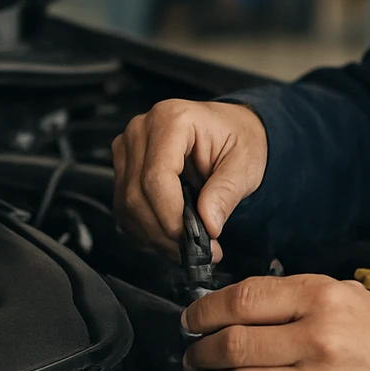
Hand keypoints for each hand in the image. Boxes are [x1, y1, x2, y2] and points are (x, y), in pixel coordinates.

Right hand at [110, 100, 267, 260]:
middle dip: (164, 231)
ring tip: (185, 245)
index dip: (170, 215)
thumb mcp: (245, 163)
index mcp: (172, 120)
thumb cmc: (237, 137)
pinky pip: (124, 207)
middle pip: (137, 194)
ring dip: (154, 235)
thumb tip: (208, 223)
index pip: (156, 177)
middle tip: (195, 249)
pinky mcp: (124, 167)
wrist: (230, 129)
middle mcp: (142, 130)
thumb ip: (226, 192)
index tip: (193, 238)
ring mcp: (129, 148)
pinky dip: (145, 229)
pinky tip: (169, 235)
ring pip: (127, 204)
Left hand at [181, 274, 369, 370]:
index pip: (243, 300)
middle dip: (201, 348)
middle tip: (193, 350)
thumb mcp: (354, 297)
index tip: (193, 316)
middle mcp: (318, 340)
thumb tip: (246, 306)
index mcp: (325, 300)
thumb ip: (301, 298)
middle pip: (233, 344)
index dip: (205, 309)